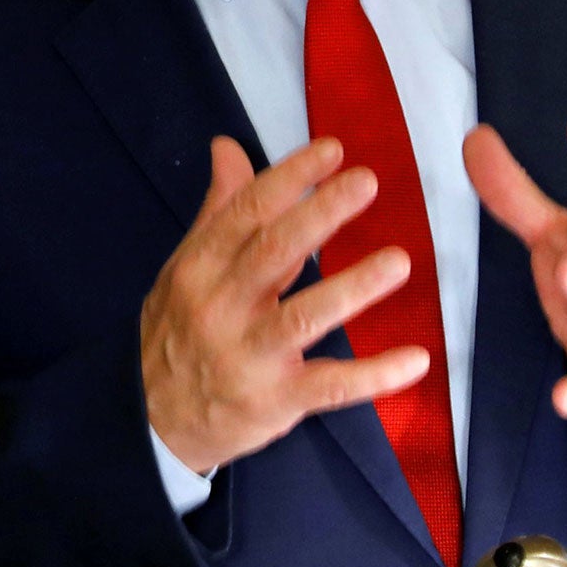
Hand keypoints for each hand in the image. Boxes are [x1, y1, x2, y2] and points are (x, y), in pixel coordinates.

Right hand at [141, 135, 430, 474]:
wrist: (151, 419)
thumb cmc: (177, 331)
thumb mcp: (185, 267)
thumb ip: (218, 209)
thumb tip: (229, 147)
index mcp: (200, 267)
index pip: (245, 213)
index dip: (288, 179)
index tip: (332, 150)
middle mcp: (222, 308)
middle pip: (273, 254)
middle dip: (320, 215)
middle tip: (366, 182)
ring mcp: (249, 357)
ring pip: (304, 318)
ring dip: (353, 288)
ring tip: (399, 261)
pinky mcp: (275, 402)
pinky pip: (329, 388)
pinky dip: (373, 376)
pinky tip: (416, 359)